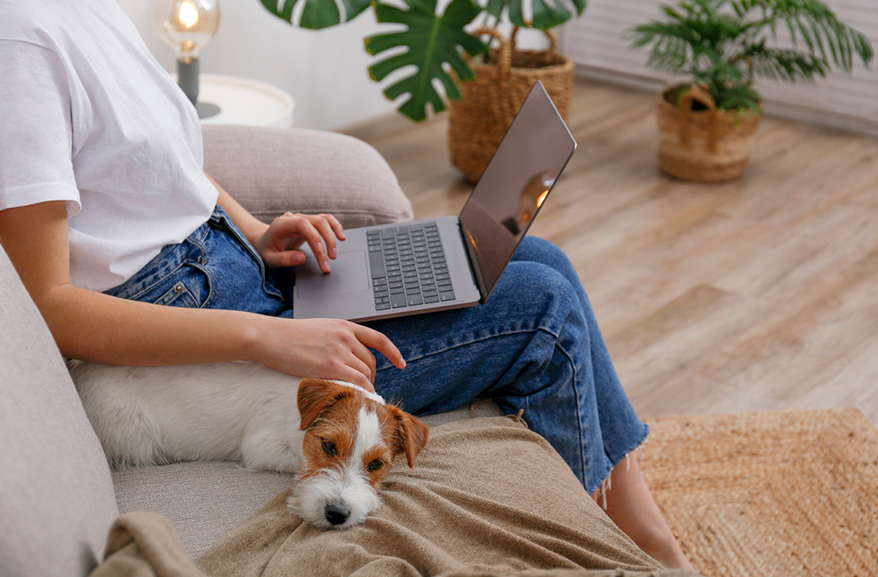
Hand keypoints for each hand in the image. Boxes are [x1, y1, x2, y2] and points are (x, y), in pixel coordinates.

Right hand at [252, 317, 405, 391]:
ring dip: (365, 387)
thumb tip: (348, 355)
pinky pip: (357, 382)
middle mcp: (346, 337)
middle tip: (363, 389)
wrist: (269, 337)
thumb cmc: (289, 336)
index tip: (401, 363)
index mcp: (344, 325)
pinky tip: (359, 399)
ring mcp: (339, 351)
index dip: (393, 352)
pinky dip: (362, 392)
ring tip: (357, 397)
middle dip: (371, 377)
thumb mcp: (320, 328)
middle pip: (371, 362)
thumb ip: (337, 338)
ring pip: (365, 374)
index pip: (378, 339)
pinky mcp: (331, 366)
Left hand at [254, 212, 345, 272]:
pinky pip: (325, 220)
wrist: (264, 242)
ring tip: (335, 253)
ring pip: (324, 220)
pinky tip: (341, 236)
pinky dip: (335, 227)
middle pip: (317, 222)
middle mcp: (293, 218)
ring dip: (333, 235)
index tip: (321, 252)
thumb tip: (301, 258)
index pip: (302, 224)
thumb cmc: (266, 250)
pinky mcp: (309, 223)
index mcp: (282, 224)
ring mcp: (302, 219)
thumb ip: (283, 259)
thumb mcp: (269, 258)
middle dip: (327, 241)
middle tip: (329, 260)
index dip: (314, 237)